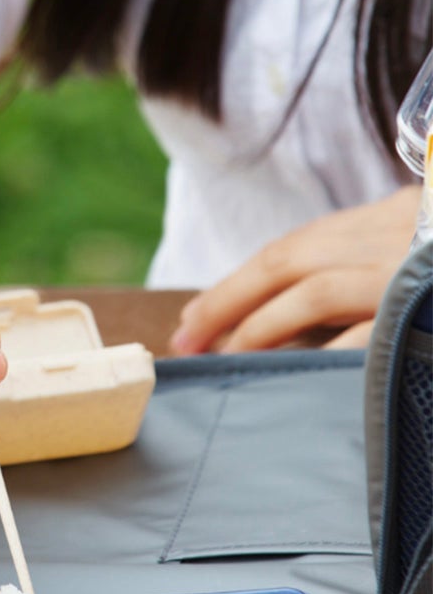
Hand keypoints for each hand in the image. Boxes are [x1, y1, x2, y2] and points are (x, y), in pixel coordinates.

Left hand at [170, 186, 419, 353]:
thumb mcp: (425, 240)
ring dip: (259, 328)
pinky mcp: (431, 308)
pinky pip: (371, 335)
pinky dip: (326, 355)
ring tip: (225, 359)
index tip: (196, 315)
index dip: (240, 283)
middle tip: (185, 340)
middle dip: (226, 302)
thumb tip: (300, 312)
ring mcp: (411, 269)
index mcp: (391, 215)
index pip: (297, 247)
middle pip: (287, 261)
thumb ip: (374, 260)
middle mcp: (394, 233)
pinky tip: (290, 378)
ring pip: (314, 293)